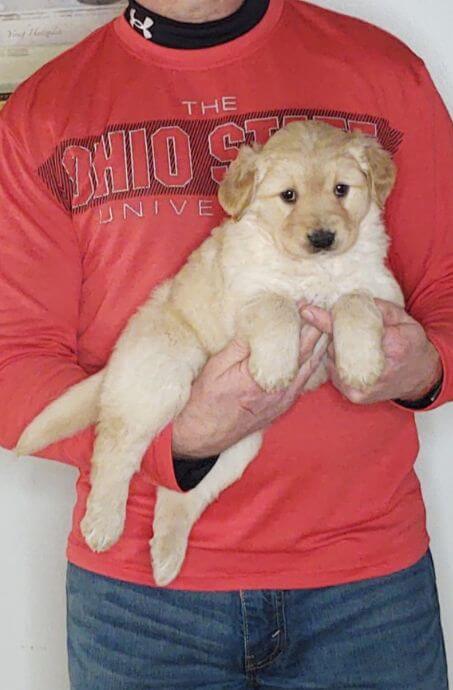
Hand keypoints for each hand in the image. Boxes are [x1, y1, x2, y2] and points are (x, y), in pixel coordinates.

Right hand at [172, 319, 326, 457]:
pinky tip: (316, 347)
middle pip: (309, 354)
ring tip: (323, 320)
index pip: (294, 344)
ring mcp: (284, 400)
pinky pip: (306, 379)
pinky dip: (313, 360)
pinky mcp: (283, 405)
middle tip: (320, 305)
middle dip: (317, 328)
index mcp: (263, 379)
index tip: (306, 300)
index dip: (303, 320)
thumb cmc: (204, 400)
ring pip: (312, 367)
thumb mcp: (216, 367)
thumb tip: (261, 322)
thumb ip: (241, 345)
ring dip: (319, 343)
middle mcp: (280, 391)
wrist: (202, 434)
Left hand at [302, 300, 441, 404]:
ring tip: (353, 346)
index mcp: (393, 345)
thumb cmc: (408, 342)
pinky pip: (333, 372)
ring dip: (335, 349)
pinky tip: (350, 358)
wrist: (418, 376)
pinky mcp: (355, 396)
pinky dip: (336, 362)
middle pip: (338, 345)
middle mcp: (377, 371)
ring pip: (332, 359)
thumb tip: (343, 301)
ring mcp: (364, 386)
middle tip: (346, 330)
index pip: (353, 331)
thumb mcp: (400, 317)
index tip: (307, 311)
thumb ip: (374, 307)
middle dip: (336, 334)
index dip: (328, 321)